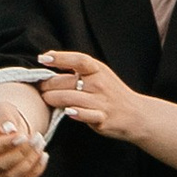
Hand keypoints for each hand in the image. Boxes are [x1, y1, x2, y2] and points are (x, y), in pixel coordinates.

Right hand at [0, 94, 50, 176]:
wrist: (6, 127)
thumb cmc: (1, 116)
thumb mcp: (1, 108)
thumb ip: (3, 116)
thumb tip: (10, 130)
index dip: (5, 145)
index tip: (23, 136)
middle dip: (21, 152)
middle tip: (37, 137)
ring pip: (11, 176)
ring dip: (30, 161)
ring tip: (41, 143)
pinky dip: (36, 170)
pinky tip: (44, 155)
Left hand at [36, 49, 153, 143]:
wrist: (136, 114)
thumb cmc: (112, 93)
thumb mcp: (100, 74)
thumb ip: (79, 70)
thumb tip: (50, 61)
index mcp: (98, 70)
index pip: (78, 60)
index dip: (60, 57)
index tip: (43, 58)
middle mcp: (99, 83)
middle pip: (67, 81)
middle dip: (48, 85)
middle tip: (39, 88)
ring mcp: (101, 101)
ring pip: (70, 98)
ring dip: (53, 99)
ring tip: (46, 99)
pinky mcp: (102, 118)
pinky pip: (85, 115)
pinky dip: (75, 113)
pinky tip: (68, 111)